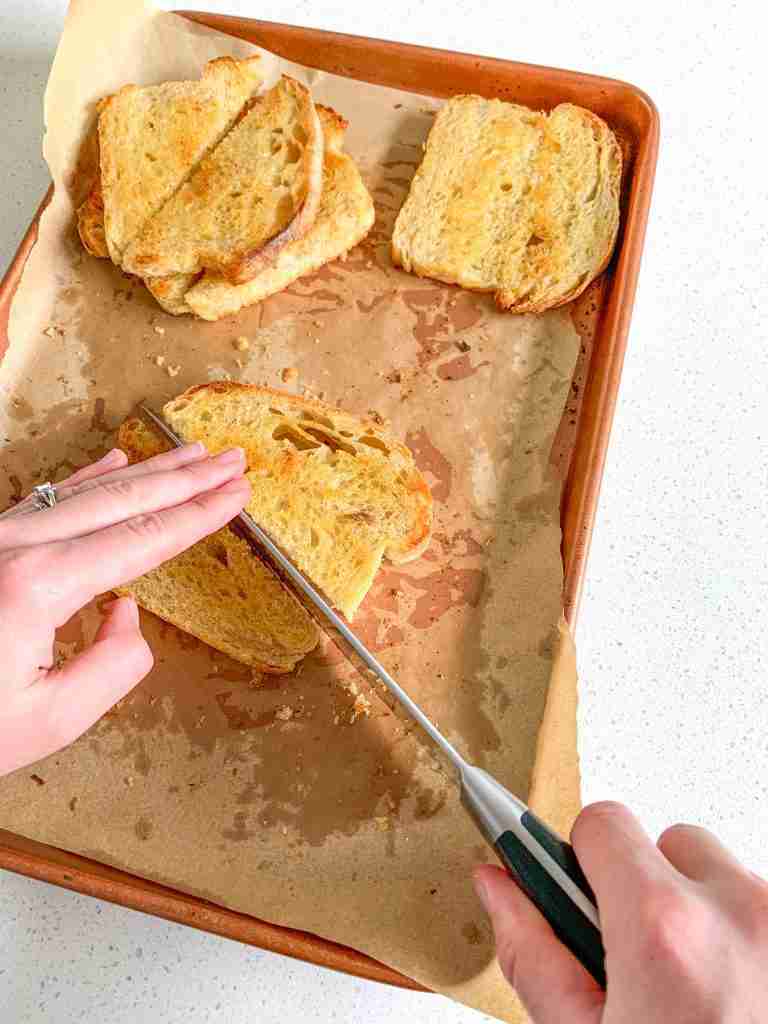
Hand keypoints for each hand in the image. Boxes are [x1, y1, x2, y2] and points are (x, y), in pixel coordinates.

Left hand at [0, 442, 250, 776]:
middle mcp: (16, 547)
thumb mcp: (50, 722)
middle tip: (232, 459)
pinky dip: (86, 478)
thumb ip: (113, 666)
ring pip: (85, 491)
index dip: (197, 516)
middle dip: (184, 479)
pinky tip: (114, 460)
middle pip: (121, 501)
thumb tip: (127, 613)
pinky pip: (44, 498)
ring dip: (146, 472)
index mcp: (38, 586)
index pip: (142, 541)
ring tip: (191, 453)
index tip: (238, 493)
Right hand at [474, 801, 767, 1022]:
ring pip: (726, 877)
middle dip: (649, 889)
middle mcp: (740, 913)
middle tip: (645, 967)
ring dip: (705, 914)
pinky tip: (738, 999)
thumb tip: (496, 885)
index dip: (581, 860)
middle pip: (672, 843)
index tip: (579, 894)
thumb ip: (532, 954)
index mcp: (665, 931)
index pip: (604, 823)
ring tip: (700, 995)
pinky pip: (763, 910)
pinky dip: (747, 939)